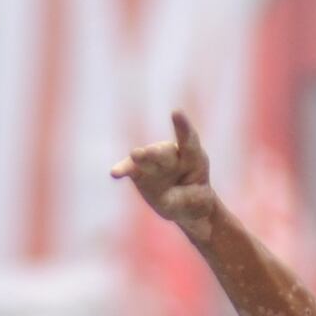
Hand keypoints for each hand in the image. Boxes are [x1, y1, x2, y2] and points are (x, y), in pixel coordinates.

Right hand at [112, 110, 219, 234]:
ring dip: (140, 157)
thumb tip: (177, 199)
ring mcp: (154, 163)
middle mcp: (172, 156)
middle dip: (156, 152)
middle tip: (149, 152)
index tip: (176, 112)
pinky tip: (115, 173)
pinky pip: (130, 169)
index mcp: (193, 158)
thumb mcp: (201, 201)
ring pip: (146, 158)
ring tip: (135, 156)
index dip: (183, 127)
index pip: (189, 140)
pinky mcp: (139, 172)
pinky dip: (123, 170)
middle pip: (163, 152)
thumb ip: (190, 198)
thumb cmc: (195, 198)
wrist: (183, 203)